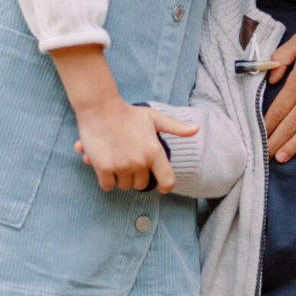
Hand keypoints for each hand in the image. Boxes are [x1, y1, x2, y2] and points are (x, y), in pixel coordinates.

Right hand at [51, 43, 193, 190]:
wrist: (99, 108)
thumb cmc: (128, 113)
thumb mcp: (154, 118)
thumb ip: (175, 127)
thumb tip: (196, 129)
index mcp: (155, 151)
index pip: (168, 181)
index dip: (165, 187)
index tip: (160, 186)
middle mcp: (140, 162)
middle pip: (141, 185)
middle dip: (136, 177)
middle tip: (130, 162)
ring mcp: (122, 166)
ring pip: (124, 186)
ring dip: (121, 177)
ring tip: (117, 160)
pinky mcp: (104, 169)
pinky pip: (108, 186)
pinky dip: (106, 179)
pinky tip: (105, 166)